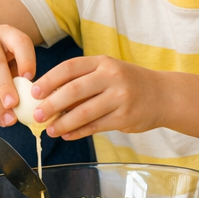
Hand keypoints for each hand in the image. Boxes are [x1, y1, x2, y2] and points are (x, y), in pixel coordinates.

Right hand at [0, 24, 36, 125]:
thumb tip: (30, 97)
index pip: (19, 42)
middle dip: (4, 88)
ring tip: (8, 119)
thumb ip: (22, 69)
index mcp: (6, 32)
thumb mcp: (15, 53)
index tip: (30, 78)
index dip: (26, 60)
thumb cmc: (0, 53)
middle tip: (14, 105)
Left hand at [30, 56, 163, 139]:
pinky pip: (95, 126)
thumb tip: (50, 98)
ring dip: (63, 123)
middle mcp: (111, 77)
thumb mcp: (109, 72)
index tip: (34, 92)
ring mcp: (119, 97)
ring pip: (83, 112)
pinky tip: (67, 135)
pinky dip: (78, 132)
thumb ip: (83, 81)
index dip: (49, 80)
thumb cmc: (129, 83)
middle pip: (74, 90)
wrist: (164, 95)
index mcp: (103, 62)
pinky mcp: (124, 117)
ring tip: (50, 130)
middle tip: (37, 115)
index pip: (69, 68)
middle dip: (51, 104)